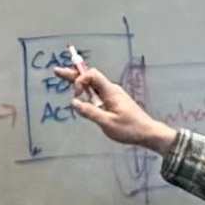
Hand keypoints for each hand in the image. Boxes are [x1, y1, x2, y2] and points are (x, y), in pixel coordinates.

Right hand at [57, 55, 177, 152]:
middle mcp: (111, 90)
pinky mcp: (114, 102)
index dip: (80, 81)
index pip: (91, 75)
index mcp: (110, 91)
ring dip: (78, 82)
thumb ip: (90, 112)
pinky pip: (97, 93)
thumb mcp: (107, 123)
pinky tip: (80, 93)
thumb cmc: (130, 129)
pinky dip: (86, 91)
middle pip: (90, 77)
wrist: (148, 133)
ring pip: (93, 85)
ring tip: (64, 77)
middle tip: (56, 71)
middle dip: (73, 74)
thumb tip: (74, 103)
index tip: (76, 96)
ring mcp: (113, 95)